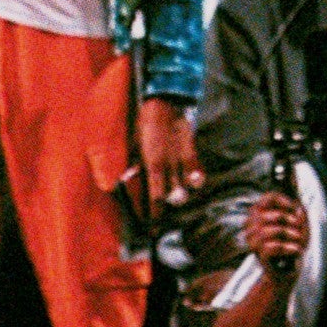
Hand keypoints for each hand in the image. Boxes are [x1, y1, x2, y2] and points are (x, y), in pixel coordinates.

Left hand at [137, 96, 202, 218]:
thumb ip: (135, 163)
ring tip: (178, 197)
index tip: (152, 225)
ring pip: (187, 188)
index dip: (154, 214)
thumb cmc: (145, 122)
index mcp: (152, 165)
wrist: (165, 101)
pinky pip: (198, 172)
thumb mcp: (135, 143)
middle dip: (169, 209)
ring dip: (182, 195)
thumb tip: (128, 179)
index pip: (155, 198)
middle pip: (172, 197)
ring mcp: (182, 159)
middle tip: (164, 215)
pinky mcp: (192, 151)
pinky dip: (196, 180)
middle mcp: (169, 166)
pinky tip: (193, 184)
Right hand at [241, 188, 309, 274]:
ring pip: (269, 231)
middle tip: (299, 228)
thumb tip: (298, 204)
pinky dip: (288, 247)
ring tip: (300, 239)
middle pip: (267, 214)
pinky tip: (298, 250)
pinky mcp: (260, 256)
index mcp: (258, 214)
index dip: (283, 201)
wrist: (288, 268)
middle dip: (288, 219)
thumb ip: (299, 212)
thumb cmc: (293, 242)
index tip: (296, 208)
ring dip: (289, 234)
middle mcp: (251, 226)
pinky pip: (272, 247)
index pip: (268, 198)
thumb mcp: (299, 224)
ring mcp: (253, 241)